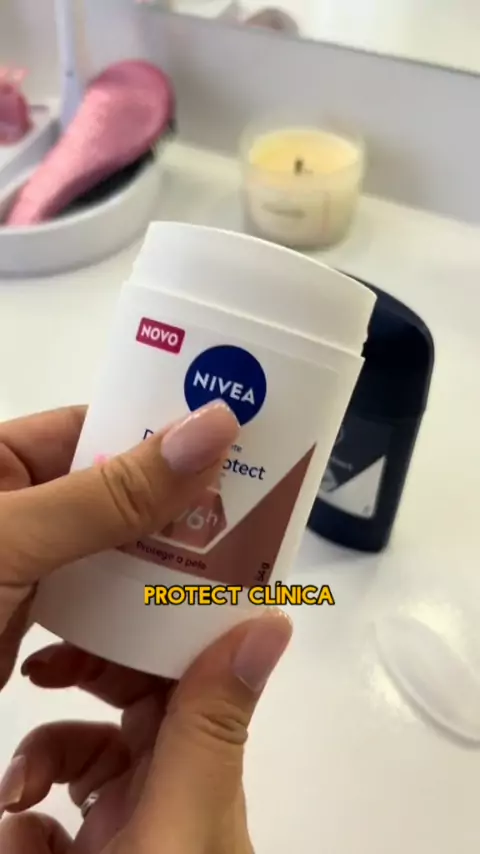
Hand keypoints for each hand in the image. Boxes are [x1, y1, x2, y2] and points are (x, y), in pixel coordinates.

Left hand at [0, 401, 238, 687]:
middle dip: (176, 512)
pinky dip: (126, 624)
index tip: (240, 445)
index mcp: (0, 460)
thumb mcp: (18, 537)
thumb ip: (112, 494)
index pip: (99, 429)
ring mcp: (23, 566)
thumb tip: (215, 428)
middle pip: (116, 496)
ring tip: (232, 575)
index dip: (168, 435)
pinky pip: (92, 611)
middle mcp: (18, 505)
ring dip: (160, 572)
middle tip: (255, 514)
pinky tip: (171, 631)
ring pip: (112, 557)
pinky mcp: (26, 623)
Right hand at [0, 612, 291, 852]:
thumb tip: (272, 622)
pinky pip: (54, 815)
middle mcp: (171, 788)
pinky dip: (28, 823)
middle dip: (77, 683)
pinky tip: (22, 842)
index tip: (95, 602)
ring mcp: (129, 826)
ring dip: (37, 764)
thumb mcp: (180, 814)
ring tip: (14, 799)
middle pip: (124, 704)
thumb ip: (210, 726)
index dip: (142, 630)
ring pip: (80, 758)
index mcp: (205, 767)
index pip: (179, 670)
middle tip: (36, 671)